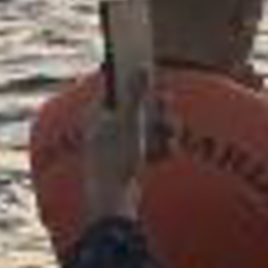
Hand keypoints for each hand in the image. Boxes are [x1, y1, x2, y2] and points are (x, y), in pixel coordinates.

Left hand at [83, 75, 169, 220]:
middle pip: (134, 106)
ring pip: (145, 127)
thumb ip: (136, 93)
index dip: (131, 74)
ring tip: (171, 135)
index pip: (113, 85)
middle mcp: (103, 128)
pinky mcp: (127, 163)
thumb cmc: (115, 159)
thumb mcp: (129, 122)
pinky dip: (159, 149)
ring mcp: (115, 146)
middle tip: (167, 101)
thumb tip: (142, 65)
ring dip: (162, 130)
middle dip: (155, 107)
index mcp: (96, 114)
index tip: (149, 65)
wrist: (112, 203)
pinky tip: (167, 153)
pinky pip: (147, 148)